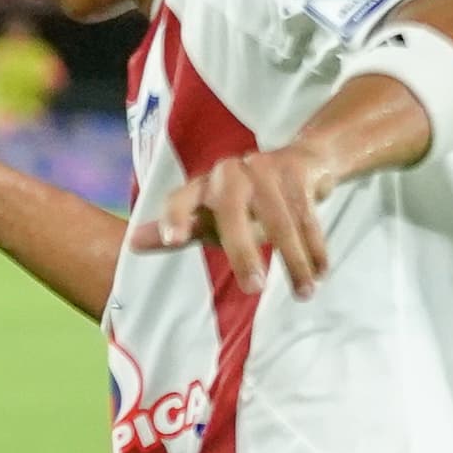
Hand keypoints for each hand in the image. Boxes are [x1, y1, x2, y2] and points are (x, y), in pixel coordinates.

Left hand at [131, 143, 330, 297]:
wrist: (302, 160)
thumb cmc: (245, 199)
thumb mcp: (212, 215)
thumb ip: (180, 230)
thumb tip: (131, 244)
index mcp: (202, 186)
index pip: (179, 199)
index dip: (174, 217)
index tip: (171, 241)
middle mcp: (229, 173)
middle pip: (231, 214)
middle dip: (243, 252)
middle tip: (253, 289)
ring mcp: (264, 168)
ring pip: (278, 219)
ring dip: (294, 260)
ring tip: (304, 292)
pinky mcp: (297, 171)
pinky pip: (307, 214)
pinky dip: (316, 246)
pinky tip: (321, 272)